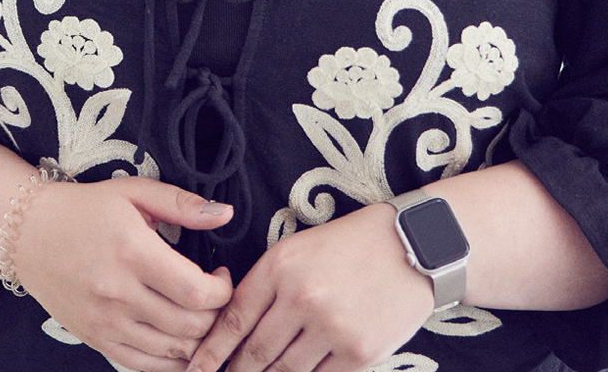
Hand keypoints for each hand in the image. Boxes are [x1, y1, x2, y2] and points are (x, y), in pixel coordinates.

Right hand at [13, 177, 236, 371]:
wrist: (28, 233)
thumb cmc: (84, 209)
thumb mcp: (133, 192)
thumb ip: (181, 203)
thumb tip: (225, 215)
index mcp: (132, 251)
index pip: (197, 292)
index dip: (223, 291)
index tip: (220, 275)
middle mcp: (118, 291)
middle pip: (190, 326)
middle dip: (216, 316)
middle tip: (214, 297)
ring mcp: (104, 321)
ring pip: (172, 351)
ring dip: (198, 340)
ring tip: (198, 317)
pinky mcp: (94, 338)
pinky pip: (143, 365)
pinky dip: (170, 361)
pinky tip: (179, 341)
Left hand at [185, 202, 434, 371]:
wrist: (412, 247)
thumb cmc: (348, 247)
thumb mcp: (297, 251)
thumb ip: (265, 285)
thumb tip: (234, 328)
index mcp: (280, 267)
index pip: (234, 319)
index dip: (211, 351)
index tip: (195, 368)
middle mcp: (302, 298)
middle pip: (255, 351)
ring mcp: (331, 328)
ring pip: (285, 370)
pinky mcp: (359, 352)